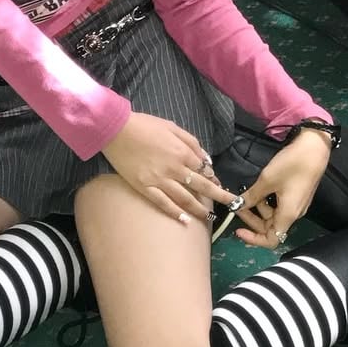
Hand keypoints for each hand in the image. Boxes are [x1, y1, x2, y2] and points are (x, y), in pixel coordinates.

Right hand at [102, 111, 240, 223]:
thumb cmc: (145, 125)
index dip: (213, 178)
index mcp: (182, 153)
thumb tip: (206, 159)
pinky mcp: (144, 188)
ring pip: (184, 199)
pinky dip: (174, 213)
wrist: (117, 130)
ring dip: (198, 210)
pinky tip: (184, 221)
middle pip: (201, 187)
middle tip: (230, 205)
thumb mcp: (172, 127)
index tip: (217, 184)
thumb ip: (191, 142)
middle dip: (218, 196)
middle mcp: (174, 169)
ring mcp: (159, 180)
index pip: (204, 170)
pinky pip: (162, 203)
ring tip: (209, 218)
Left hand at [231, 129, 330, 249]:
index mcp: (288, 215)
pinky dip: (267, 201)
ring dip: (259, 208)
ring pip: (274, 215)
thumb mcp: (267, 180)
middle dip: (252, 218)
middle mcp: (294, 214)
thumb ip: (251, 196)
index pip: (271, 240)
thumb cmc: (292, 164)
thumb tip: (238, 206)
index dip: (254, 239)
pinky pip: (279, 205)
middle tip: (237, 205)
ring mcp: (297, 205)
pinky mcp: (297, 195)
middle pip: (270, 227)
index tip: (238, 230)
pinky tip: (260, 189)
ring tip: (249, 192)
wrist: (314, 147)